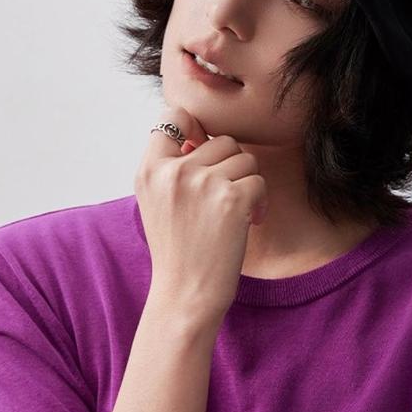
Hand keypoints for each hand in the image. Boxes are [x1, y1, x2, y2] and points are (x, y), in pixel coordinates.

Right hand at [134, 102, 268, 326]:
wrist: (184, 295)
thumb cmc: (177, 248)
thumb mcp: (157, 200)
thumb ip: (172, 165)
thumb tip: (201, 134)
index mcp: (150, 170)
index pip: (173, 116)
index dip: (194, 126)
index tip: (201, 146)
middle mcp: (173, 171)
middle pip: (223, 140)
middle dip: (231, 166)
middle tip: (224, 197)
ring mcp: (202, 183)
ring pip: (246, 159)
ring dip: (248, 183)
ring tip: (235, 212)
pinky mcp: (231, 199)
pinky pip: (259, 181)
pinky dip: (260, 201)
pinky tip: (249, 222)